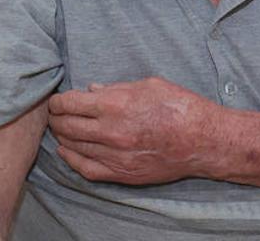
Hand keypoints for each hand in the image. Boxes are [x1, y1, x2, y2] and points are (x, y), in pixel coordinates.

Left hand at [47, 76, 218, 184]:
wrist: (202, 139)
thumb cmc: (180, 106)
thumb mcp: (149, 85)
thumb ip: (116, 88)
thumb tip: (92, 91)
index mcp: (115, 104)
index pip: (70, 104)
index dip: (59, 101)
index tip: (57, 100)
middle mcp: (110, 132)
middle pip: (66, 126)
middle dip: (57, 118)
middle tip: (56, 113)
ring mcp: (114, 156)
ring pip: (73, 147)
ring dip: (63, 136)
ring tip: (62, 129)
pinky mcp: (121, 173)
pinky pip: (86, 169)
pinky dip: (72, 159)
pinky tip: (68, 151)